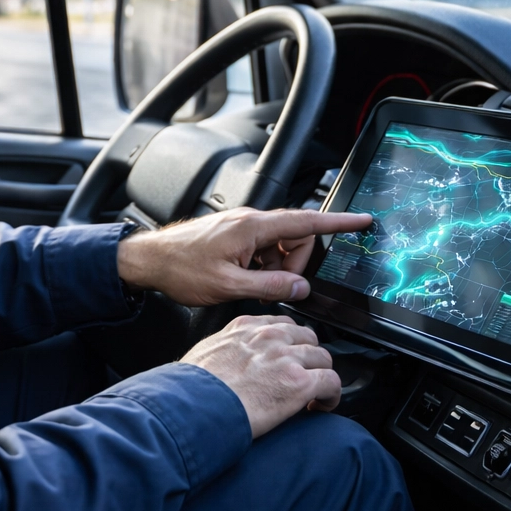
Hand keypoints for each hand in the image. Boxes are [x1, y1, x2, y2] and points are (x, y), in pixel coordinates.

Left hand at [115, 207, 371, 306]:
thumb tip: (300, 288)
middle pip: (296, 238)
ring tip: (250, 285)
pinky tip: (245, 280)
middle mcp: (251, 221)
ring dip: (276, 269)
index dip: (337, 222)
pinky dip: (263, 267)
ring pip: (281, 247)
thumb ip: (270, 287)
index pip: (306, 222)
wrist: (150, 261)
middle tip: (275, 288)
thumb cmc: (181, 269)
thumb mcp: (229, 286)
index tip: (361, 221)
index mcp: (253, 227)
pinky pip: (264, 250)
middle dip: (295, 265)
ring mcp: (243, 228)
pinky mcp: (236, 236)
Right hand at [180, 315, 339, 437]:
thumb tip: (227, 360)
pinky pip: (331, 382)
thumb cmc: (193, 389)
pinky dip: (331, 396)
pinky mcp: (299, 382)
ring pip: (323, 358)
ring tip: (315, 395)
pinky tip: (322, 406)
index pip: (282, 324)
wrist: (196, 408)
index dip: (290, 343)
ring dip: (321, 376)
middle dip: (308, 357)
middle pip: (307, 337)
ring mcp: (286, 357)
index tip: (289, 357)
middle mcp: (269, 337)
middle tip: (304, 376)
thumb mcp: (205, 353)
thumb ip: (225, 347)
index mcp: (246, 327)